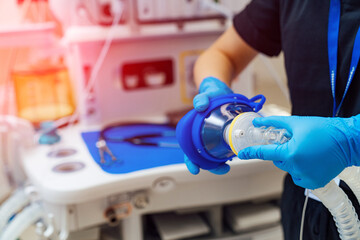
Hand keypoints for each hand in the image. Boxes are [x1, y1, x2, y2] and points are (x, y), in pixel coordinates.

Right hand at [185, 76, 232, 174]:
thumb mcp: (206, 94)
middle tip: (223, 168)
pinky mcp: (224, 137)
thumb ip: (202, 98)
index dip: (191, 162)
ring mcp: (213, 138)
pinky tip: (234, 154)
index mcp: (192, 131)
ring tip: (230, 164)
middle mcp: (201, 137)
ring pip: (214, 156)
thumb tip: (200, 105)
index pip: (188, 151)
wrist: (222, 91)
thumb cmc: (211, 93)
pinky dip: (228, 154)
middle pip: (203, 158)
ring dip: (220, 163)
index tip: (195, 170)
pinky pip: (224, 149)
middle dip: (211, 166)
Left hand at [237, 115, 359, 189]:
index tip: (241, 154)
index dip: (251, 153)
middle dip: (282, 151)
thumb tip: (258, 123)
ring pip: (288, 168)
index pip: (264, 154)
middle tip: (295, 142)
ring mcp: (305, 177)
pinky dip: (300, 169)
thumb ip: (274, 123)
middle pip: (278, 160)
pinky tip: (310, 160)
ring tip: (306, 150)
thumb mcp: (296, 123)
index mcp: (290, 153)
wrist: (347, 141)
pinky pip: (298, 176)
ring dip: (291, 160)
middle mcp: (296, 167)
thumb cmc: (323, 130)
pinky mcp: (313, 183)